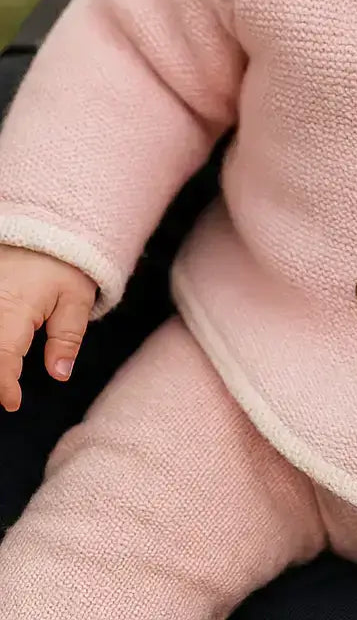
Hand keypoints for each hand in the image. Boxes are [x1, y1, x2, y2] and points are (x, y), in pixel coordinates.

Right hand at [0, 245, 95, 411]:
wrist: (43, 227)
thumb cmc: (64, 262)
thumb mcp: (76, 297)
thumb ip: (68, 337)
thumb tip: (60, 374)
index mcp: (14, 307)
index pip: (3, 357)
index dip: (4, 385)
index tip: (13, 403)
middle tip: (6, 394)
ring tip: (5, 377)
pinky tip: (3, 355)